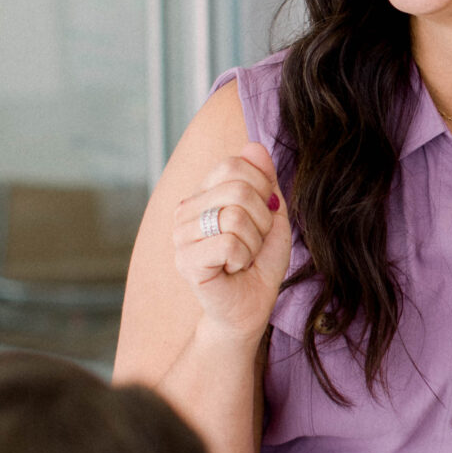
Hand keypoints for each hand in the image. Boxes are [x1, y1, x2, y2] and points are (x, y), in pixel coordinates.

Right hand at [172, 143, 292, 344]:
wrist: (249, 307)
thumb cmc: (259, 263)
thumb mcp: (271, 215)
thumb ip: (264, 180)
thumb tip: (254, 145)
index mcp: (203, 193)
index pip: (235, 165)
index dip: (262, 189)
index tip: (262, 217)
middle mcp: (185, 210)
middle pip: (237, 189)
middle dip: (261, 220)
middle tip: (253, 243)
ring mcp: (180, 235)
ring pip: (234, 216)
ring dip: (253, 242)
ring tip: (242, 258)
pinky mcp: (185, 260)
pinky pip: (229, 244)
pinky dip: (243, 259)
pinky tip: (233, 270)